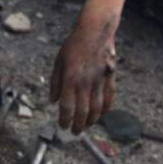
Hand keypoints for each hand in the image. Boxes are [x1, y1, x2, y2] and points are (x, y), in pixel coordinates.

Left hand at [49, 11, 118, 134]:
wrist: (94, 31)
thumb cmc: (74, 45)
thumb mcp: (58, 62)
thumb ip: (55, 83)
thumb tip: (53, 101)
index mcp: (70, 79)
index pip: (67, 106)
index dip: (64, 119)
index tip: (62, 126)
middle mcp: (85, 83)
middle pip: (82, 111)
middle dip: (78, 125)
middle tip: (75, 132)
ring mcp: (99, 81)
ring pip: (97, 108)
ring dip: (92, 120)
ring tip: (87, 126)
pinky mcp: (109, 78)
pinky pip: (109, 97)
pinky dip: (106, 108)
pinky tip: (102, 114)